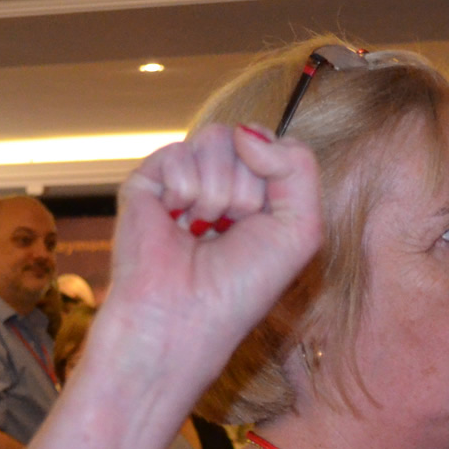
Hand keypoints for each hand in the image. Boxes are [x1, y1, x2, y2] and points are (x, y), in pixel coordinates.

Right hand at [92, 122, 323, 403]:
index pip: (275, 143)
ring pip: (217, 138)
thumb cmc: (243, 286)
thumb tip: (246, 131)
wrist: (186, 317)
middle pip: (248, 137)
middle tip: (229, 232)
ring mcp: (182, 178)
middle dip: (248, 190)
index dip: (277, 174)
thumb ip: (298, 166)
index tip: (265, 221)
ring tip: (203, 230)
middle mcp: (220, 181)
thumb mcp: (301, 228)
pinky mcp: (146, 181)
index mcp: (258, 192)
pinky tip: (176, 222)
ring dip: (219, 192)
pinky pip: (179, 153)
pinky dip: (186, 192)